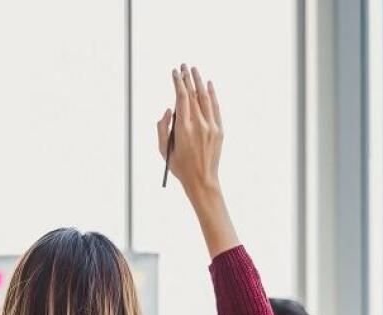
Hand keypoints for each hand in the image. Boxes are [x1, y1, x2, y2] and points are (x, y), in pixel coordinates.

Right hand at [157, 64, 221, 200]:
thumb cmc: (179, 166)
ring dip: (199, 82)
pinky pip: (215, 108)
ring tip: (195, 70)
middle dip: (187, 78)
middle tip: (183, 66)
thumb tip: (169, 110)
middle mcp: (199, 125)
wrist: (201, 179)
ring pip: (205, 99)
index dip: (178, 83)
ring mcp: (211, 127)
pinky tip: (208, 85)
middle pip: (193, 95)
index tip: (174, 73)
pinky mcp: (219, 130)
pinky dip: (212, 95)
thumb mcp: (163, 149)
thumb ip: (163, 127)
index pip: (181, 99)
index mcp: (183, 129)